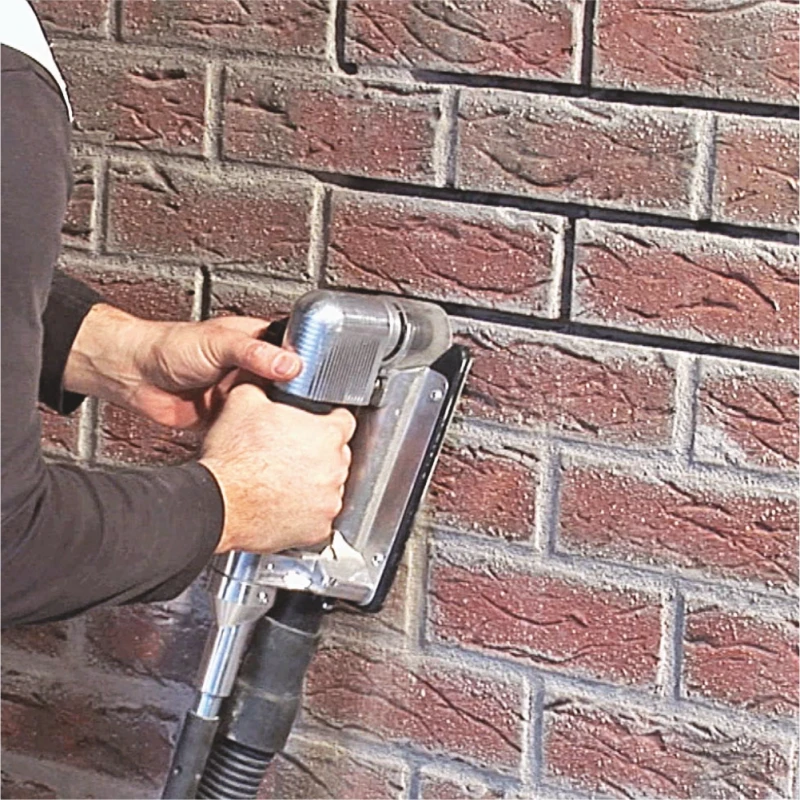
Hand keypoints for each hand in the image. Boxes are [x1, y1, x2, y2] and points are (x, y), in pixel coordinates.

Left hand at [64, 304, 301, 427]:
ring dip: (279, 420)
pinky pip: (250, 429)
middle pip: (288, 386)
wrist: (132, 377)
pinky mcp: (228, 417)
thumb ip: (254, 353)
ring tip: (299, 431)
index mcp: (255, 342)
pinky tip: (269, 442)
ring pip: (271, 410)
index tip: (325, 383)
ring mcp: (240, 393)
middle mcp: (252, 368)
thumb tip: (291, 364)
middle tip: (317, 414)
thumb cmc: (168, 347)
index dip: (310, 366)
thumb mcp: (217, 344)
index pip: (295, 352)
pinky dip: (257, 437)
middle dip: (299, 400)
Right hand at [199, 384, 356, 553]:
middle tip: (290, 454)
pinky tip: (284, 504)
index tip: (317, 425)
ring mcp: (329, 501)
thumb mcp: (243, 403)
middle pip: (337, 455)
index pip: (344, 421)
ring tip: (283, 481)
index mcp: (326, 434)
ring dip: (313, 484)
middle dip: (318, 454)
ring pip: (329, 488)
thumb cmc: (232, 458)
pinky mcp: (318, 529)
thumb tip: (265, 379)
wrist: (218, 503)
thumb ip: (264, 388)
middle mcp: (334, 468)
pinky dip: (306, 514)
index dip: (329, 420)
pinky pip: (319, 518)